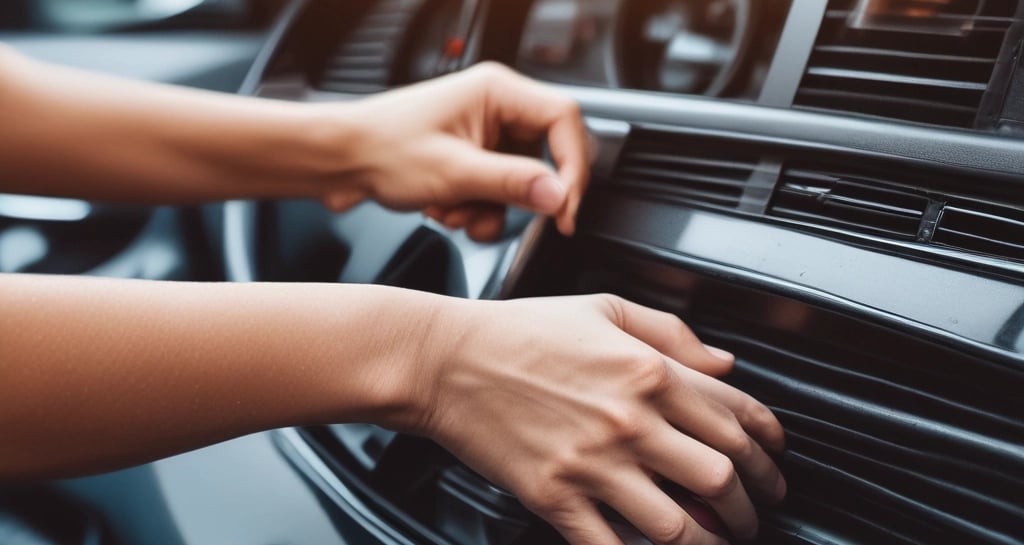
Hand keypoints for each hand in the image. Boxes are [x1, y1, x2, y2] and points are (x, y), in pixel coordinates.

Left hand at [322, 62, 589, 240]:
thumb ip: (513, 184)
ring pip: (521, 180)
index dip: (573, 167)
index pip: (565, 120)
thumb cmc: (381, 147)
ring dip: (492, 209)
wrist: (338, 160)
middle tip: (515, 218)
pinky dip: (477, 210)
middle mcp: (496, 106)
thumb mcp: (454, 172)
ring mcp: (484, 133)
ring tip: (454, 211)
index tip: (565, 208)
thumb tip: (559, 196)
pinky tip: (446, 210)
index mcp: (498, 90)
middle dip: (523, 195)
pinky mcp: (472, 157)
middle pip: (546, 155)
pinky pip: (498, 191)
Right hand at [414, 294, 786, 544]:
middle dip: (755, 503)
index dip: (770, 446)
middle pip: (722, 475)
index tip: (775, 461)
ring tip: (720, 539)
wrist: (447, 359)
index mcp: (647, 370)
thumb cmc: (521, 331)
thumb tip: (726, 363)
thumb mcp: (605, 308)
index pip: (736, 415)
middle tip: (759, 511)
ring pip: (679, 524)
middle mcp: (629, 420)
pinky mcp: (555, 497)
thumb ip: (673, 334)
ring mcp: (592, 464)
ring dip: (713, 539)